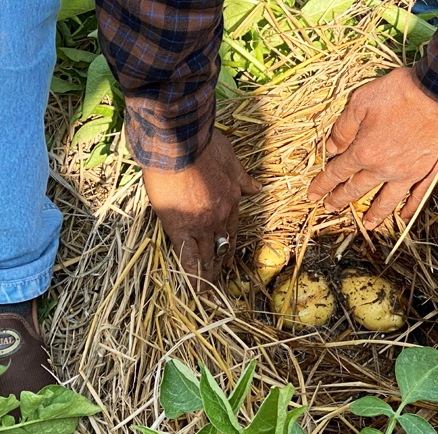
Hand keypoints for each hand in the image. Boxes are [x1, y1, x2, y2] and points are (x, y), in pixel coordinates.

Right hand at [143, 131, 260, 290]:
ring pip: (207, 256)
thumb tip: (257, 187)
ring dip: (209, 276)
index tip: (228, 255)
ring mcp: (201, 223)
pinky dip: (193, 276)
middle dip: (220, 265)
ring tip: (210, 294)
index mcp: (231, 200)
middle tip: (220, 281)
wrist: (181, 142)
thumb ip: (242, 177)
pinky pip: (188, 258)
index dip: (229, 243)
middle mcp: (220, 215)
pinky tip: (197, 292)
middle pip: (221, 245)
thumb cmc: (204, 144)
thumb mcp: (231, 158)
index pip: (232, 228)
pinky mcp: (180, 227)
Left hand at [307, 67, 437, 228]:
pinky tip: (405, 217)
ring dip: (375, 213)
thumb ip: (343, 128)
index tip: (312, 195)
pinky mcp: (428, 173)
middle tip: (330, 208)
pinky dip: (410, 209)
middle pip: (357, 189)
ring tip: (367, 224)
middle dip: (340, 200)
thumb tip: (331, 148)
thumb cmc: (400, 93)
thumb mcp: (361, 101)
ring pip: (387, 200)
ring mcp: (407, 174)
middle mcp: (383, 169)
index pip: (337, 173)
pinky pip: (417, 197)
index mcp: (364, 152)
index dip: (322, 185)